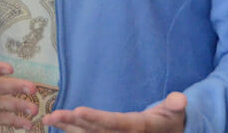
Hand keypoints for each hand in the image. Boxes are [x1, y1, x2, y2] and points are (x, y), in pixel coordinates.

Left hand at [42, 91, 186, 131]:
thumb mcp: (176, 113)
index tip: (77, 111)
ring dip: (67, 128)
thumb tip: (179, 99)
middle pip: (94, 132)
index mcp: (138, 128)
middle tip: (52, 116)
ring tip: (48, 119)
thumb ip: (175, 106)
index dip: (95, 119)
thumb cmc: (170, 121)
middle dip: (72, 124)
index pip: (114, 124)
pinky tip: (55, 124)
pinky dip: (71, 130)